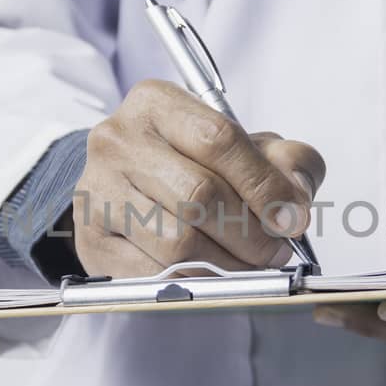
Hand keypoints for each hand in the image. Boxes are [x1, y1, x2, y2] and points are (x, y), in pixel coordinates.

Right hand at [72, 79, 325, 278]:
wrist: (123, 185)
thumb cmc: (188, 162)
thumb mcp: (241, 146)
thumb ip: (283, 159)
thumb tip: (296, 195)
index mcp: (156, 102)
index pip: (218, 140)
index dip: (264, 185)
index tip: (293, 218)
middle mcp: (117, 140)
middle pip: (199, 195)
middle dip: (251, 234)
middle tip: (275, 250)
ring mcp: (96, 190)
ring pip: (176, 242)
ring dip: (227, 265)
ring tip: (248, 265)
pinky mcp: (89, 238)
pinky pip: (152, 274)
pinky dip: (193, 283)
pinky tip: (211, 276)